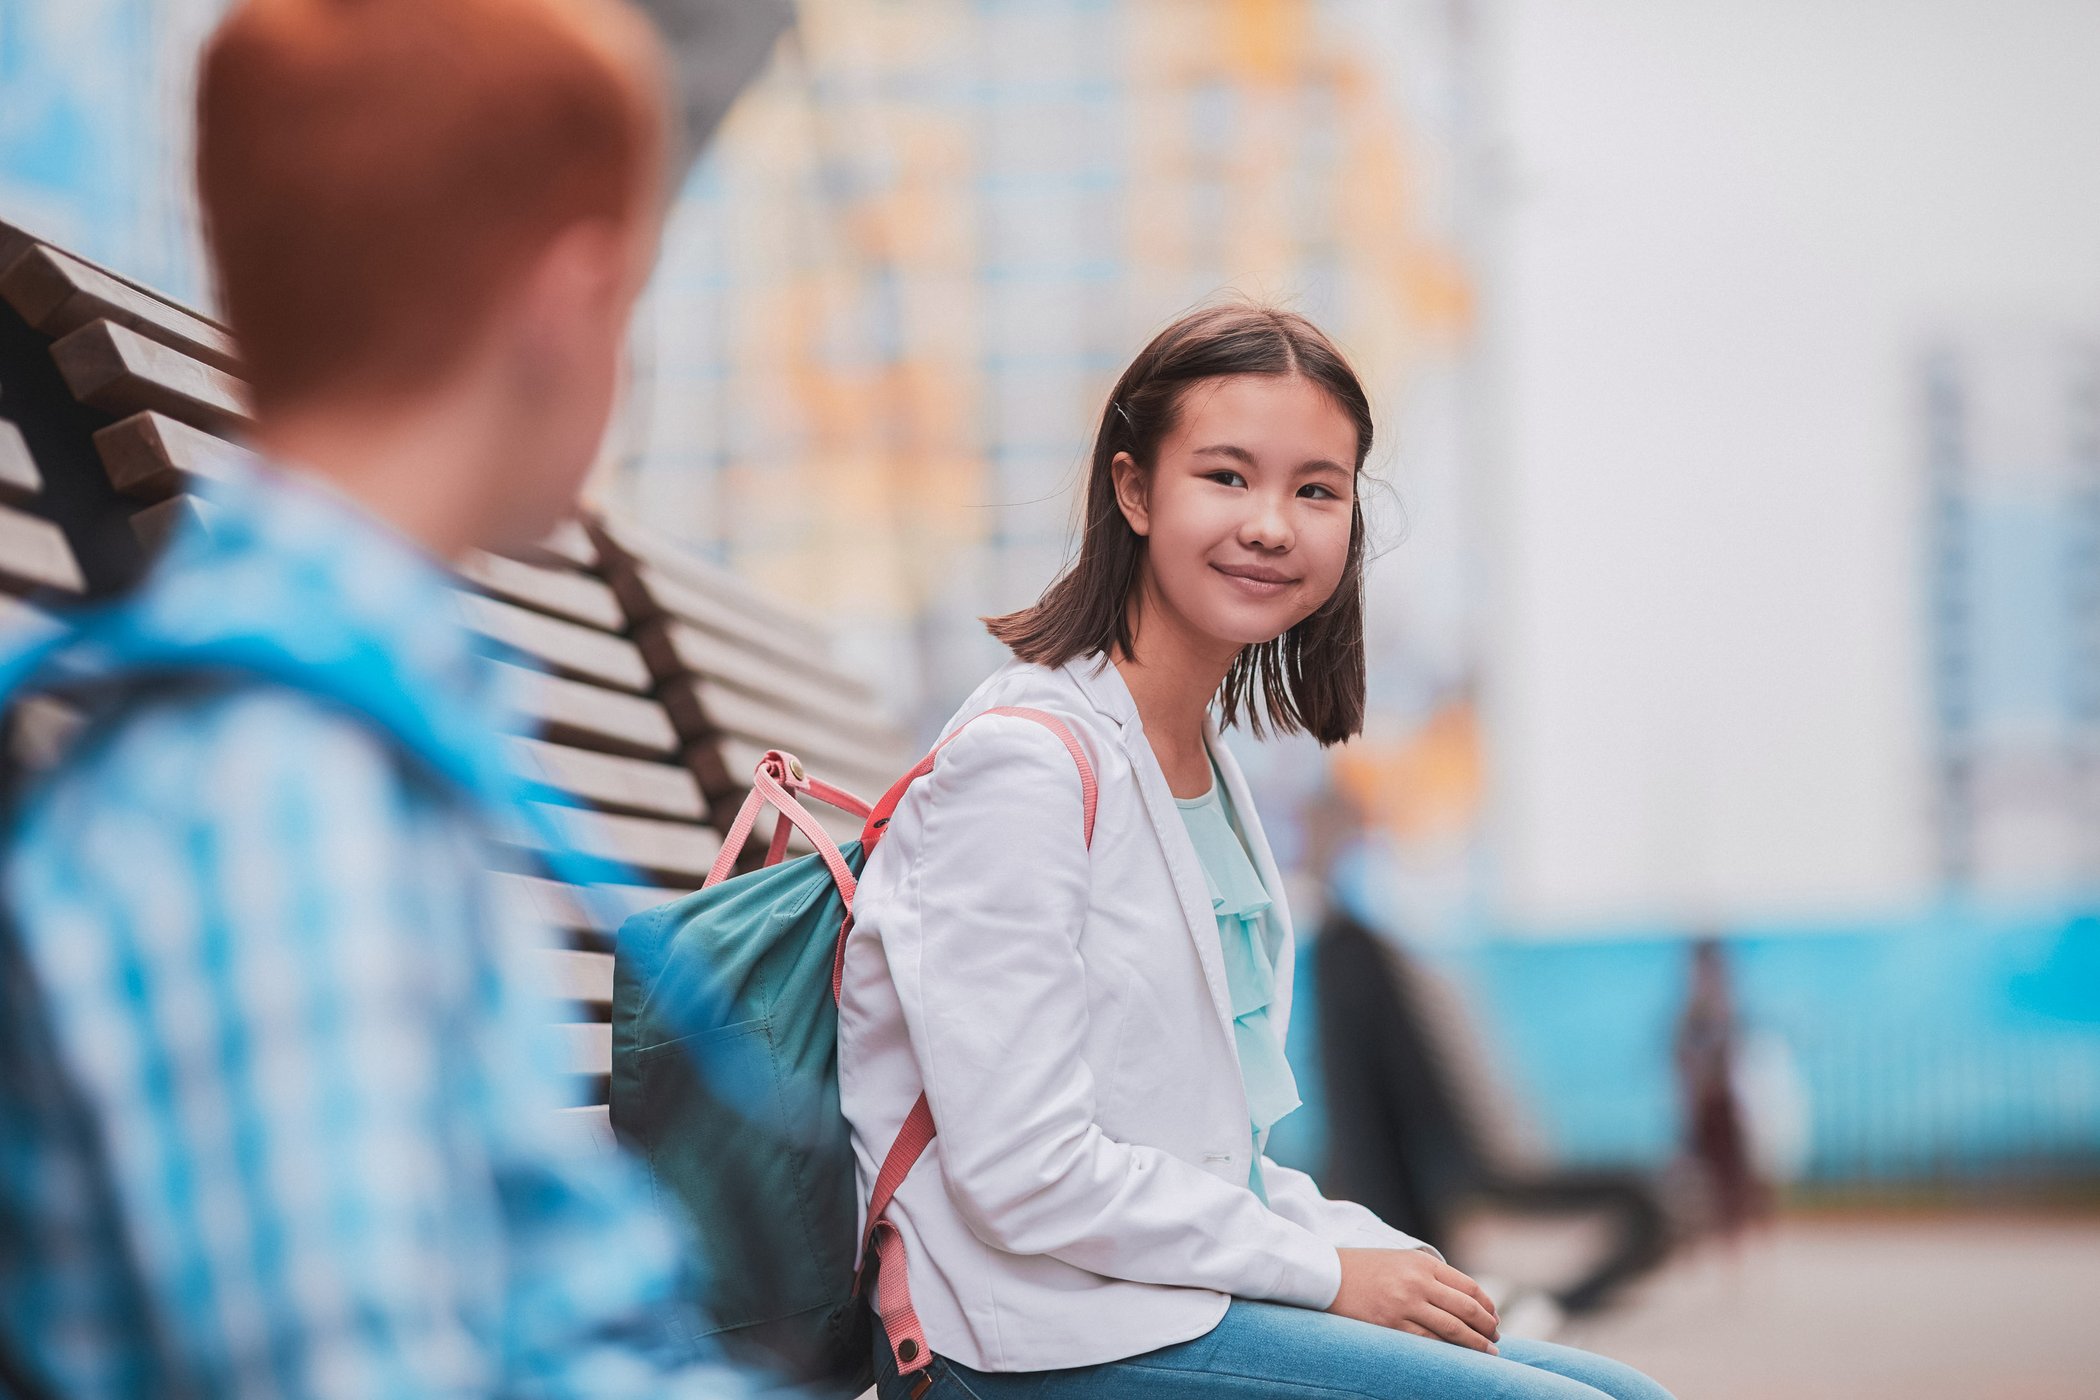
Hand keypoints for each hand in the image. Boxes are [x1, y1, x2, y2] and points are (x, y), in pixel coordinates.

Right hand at [1327, 1248, 1501, 1354]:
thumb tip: (1463, 1300)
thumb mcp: (1400, 1260)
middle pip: (1466, 1308)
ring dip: (1475, 1344)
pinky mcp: (1390, 1324)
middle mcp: (1417, 1281)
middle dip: (1487, 1327)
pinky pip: (1427, 1342)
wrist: (1325, 1275)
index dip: (1487, 1306)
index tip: (1494, 1319)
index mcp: (1422, 1263)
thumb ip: (1429, 1275)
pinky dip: (1446, 1351)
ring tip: (1488, 1353)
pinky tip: (1456, 1358)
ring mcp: (1404, 1304)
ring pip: (1452, 1329)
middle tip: (1496, 1339)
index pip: (1468, 1287)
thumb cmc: (1364, 1269)